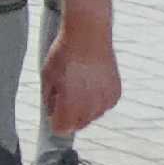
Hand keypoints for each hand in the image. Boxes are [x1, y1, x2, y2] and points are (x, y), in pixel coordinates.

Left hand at [39, 12, 120, 137]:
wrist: (88, 34)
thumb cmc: (65, 53)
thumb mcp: (47, 76)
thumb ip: (48, 100)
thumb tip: (51, 113)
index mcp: (70, 104)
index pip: (61, 130)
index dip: (55, 120)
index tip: (54, 110)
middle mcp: (90, 107)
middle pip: (78, 125)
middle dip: (70, 115)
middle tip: (66, 94)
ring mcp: (105, 101)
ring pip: (92, 116)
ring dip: (85, 108)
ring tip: (80, 85)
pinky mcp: (115, 93)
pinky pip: (104, 105)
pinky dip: (98, 99)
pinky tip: (92, 83)